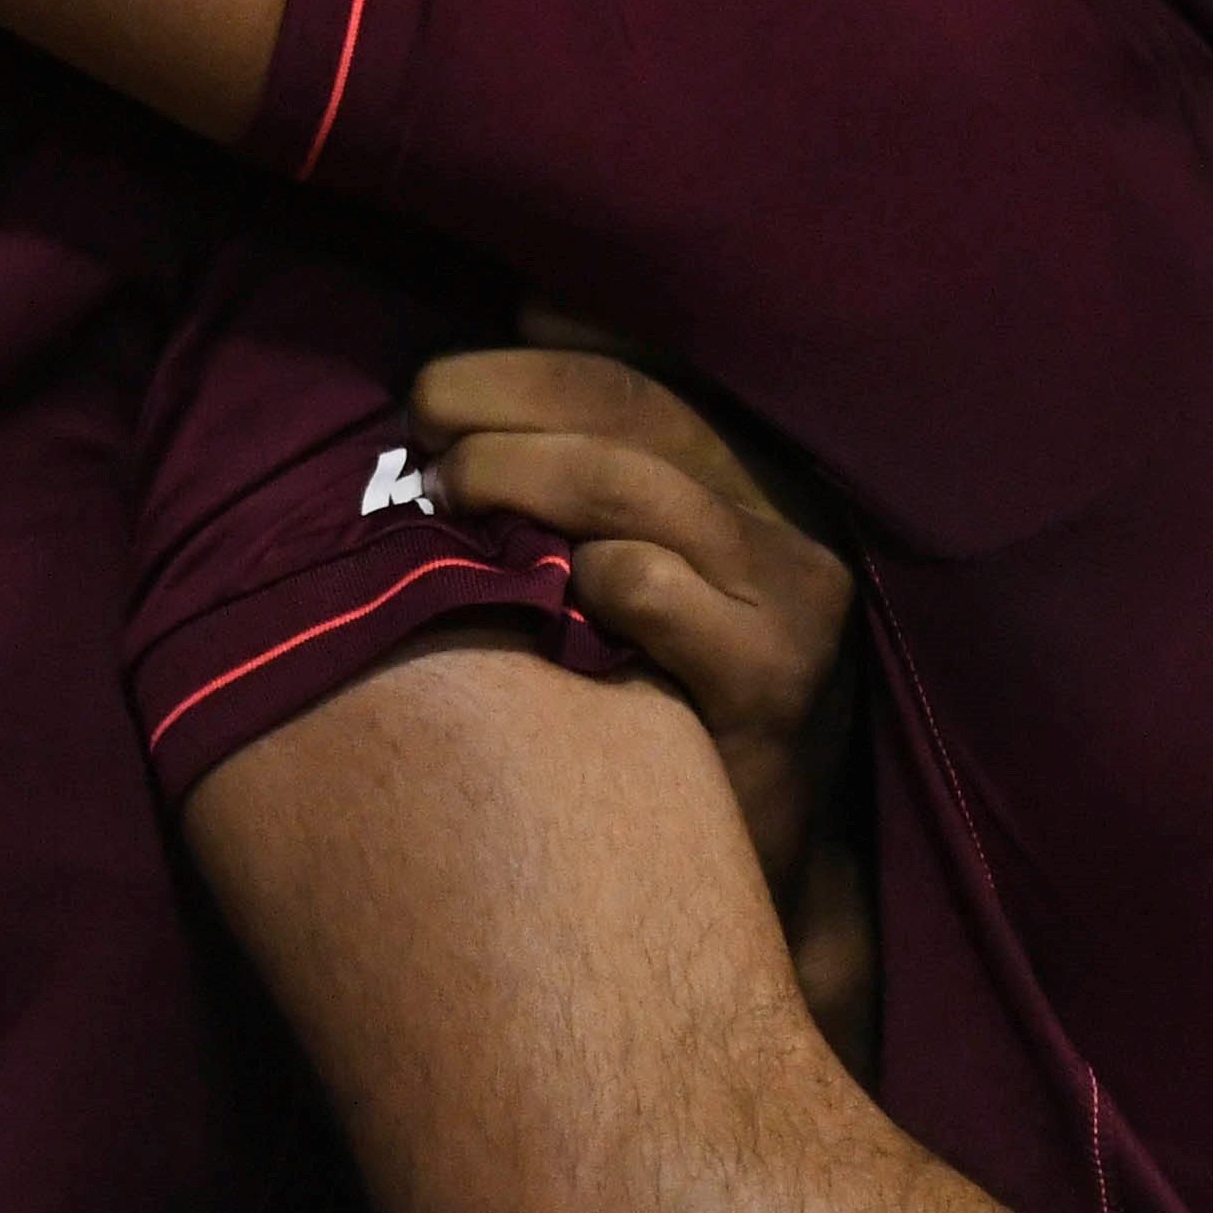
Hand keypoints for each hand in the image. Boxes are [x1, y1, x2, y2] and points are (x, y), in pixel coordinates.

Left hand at [417, 343, 855, 886]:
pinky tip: (533, 588)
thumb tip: (500, 350)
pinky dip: (573, 573)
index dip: (545, 341)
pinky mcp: (775, 675)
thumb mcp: (651, 568)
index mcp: (760, 466)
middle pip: (630, 405)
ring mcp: (793, 591)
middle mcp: (793, 511)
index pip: (651, 361)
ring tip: (445, 486)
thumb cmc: (668, 699)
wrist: (756, 870)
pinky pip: (645, 588)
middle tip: (420, 412)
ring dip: (515, 470)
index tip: (451, 359)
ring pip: (630, 486)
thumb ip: (596, 471)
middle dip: (504, 392)